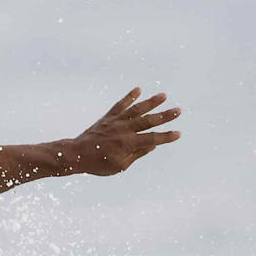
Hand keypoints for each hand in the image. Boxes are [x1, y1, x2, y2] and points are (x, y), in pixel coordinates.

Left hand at [62, 88, 181, 175]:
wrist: (76, 154)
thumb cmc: (98, 164)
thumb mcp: (120, 166)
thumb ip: (137, 154)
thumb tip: (152, 146)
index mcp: (128, 144)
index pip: (152, 139)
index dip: (166, 137)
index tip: (179, 133)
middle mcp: (124, 130)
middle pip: (148, 121)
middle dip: (165, 116)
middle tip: (178, 110)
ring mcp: (116, 121)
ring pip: (137, 110)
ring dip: (151, 102)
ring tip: (164, 95)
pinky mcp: (108, 117)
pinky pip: (120, 105)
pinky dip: (129, 97)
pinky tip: (138, 89)